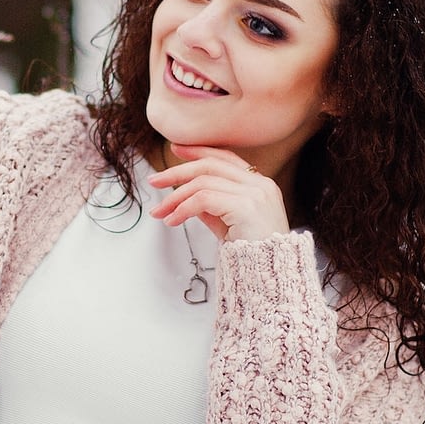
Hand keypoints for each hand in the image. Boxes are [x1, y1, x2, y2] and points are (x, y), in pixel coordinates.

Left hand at [147, 144, 291, 242]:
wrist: (270, 274)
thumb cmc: (252, 252)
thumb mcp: (226, 223)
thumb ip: (209, 205)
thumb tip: (184, 194)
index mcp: (259, 184)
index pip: (225, 157)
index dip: (199, 151)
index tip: (175, 149)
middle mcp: (260, 184)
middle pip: (210, 165)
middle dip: (178, 171)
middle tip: (154, 181)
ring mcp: (255, 194)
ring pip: (203, 182)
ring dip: (175, 197)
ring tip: (161, 212)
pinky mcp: (246, 207)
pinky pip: (204, 199)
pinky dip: (183, 208)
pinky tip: (173, 220)